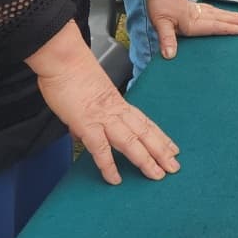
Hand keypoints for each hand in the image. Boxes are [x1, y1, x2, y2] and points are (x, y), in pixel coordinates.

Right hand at [27, 21, 179, 183]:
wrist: (63, 58)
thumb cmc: (72, 72)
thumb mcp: (88, 94)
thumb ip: (88, 117)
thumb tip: (82, 134)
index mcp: (117, 103)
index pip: (144, 122)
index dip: (160, 137)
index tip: (173, 149)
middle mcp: (115, 111)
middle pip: (144, 133)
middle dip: (160, 151)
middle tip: (174, 167)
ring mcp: (102, 118)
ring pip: (130, 142)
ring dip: (145, 159)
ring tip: (157, 175)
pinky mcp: (86, 123)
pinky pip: (100, 148)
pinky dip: (108, 165)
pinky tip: (115, 179)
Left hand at [143, 0, 237, 58]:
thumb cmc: (159, 2)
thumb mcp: (160, 22)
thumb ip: (167, 39)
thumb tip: (170, 55)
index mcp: (192, 22)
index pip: (214, 27)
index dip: (228, 29)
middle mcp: (196, 16)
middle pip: (218, 19)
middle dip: (233, 22)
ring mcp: (193, 9)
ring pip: (214, 13)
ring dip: (227, 15)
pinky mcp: (188, 5)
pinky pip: (207, 9)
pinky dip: (216, 11)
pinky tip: (217, 11)